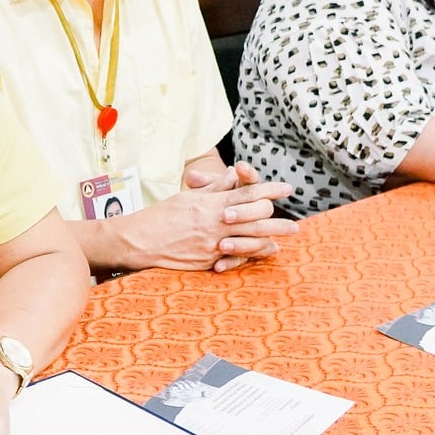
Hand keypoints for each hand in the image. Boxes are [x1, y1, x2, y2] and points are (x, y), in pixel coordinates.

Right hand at [119, 162, 298, 272]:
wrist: (140, 240)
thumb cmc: (162, 216)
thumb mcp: (188, 196)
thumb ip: (214, 188)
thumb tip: (233, 175)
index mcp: (211, 203)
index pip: (247, 193)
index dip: (270, 190)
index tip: (286, 189)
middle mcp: (215, 222)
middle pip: (256, 218)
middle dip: (278, 221)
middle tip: (295, 226)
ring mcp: (213, 242)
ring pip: (250, 240)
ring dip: (270, 239)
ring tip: (284, 241)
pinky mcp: (207, 260)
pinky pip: (235, 257)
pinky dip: (251, 255)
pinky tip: (263, 254)